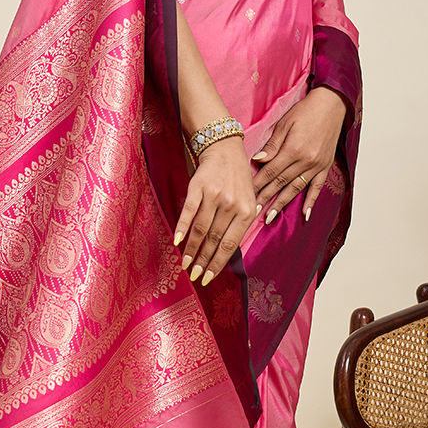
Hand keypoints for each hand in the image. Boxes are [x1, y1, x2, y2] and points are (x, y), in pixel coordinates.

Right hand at [172, 135, 257, 284]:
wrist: (226, 150)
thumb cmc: (238, 179)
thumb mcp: (250, 199)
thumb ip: (243, 223)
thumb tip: (232, 250)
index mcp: (246, 212)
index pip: (230, 245)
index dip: (218, 263)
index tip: (208, 277)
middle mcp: (232, 205)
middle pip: (214, 240)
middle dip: (203, 261)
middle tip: (195, 276)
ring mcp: (215, 196)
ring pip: (201, 229)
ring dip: (192, 249)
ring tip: (185, 264)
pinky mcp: (198, 188)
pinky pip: (189, 212)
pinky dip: (183, 227)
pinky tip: (178, 242)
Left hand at [252, 87, 348, 223]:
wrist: (331, 104)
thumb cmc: (305, 111)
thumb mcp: (285, 124)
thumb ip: (272, 145)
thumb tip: (258, 161)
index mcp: (293, 150)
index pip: (271, 172)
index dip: (258, 185)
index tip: (246, 196)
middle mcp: (306, 161)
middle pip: (281, 183)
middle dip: (265, 198)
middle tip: (252, 213)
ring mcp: (317, 165)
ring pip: (296, 189)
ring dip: (282, 204)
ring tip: (270, 217)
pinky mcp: (325, 166)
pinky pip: (317, 187)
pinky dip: (311, 201)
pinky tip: (305, 214)